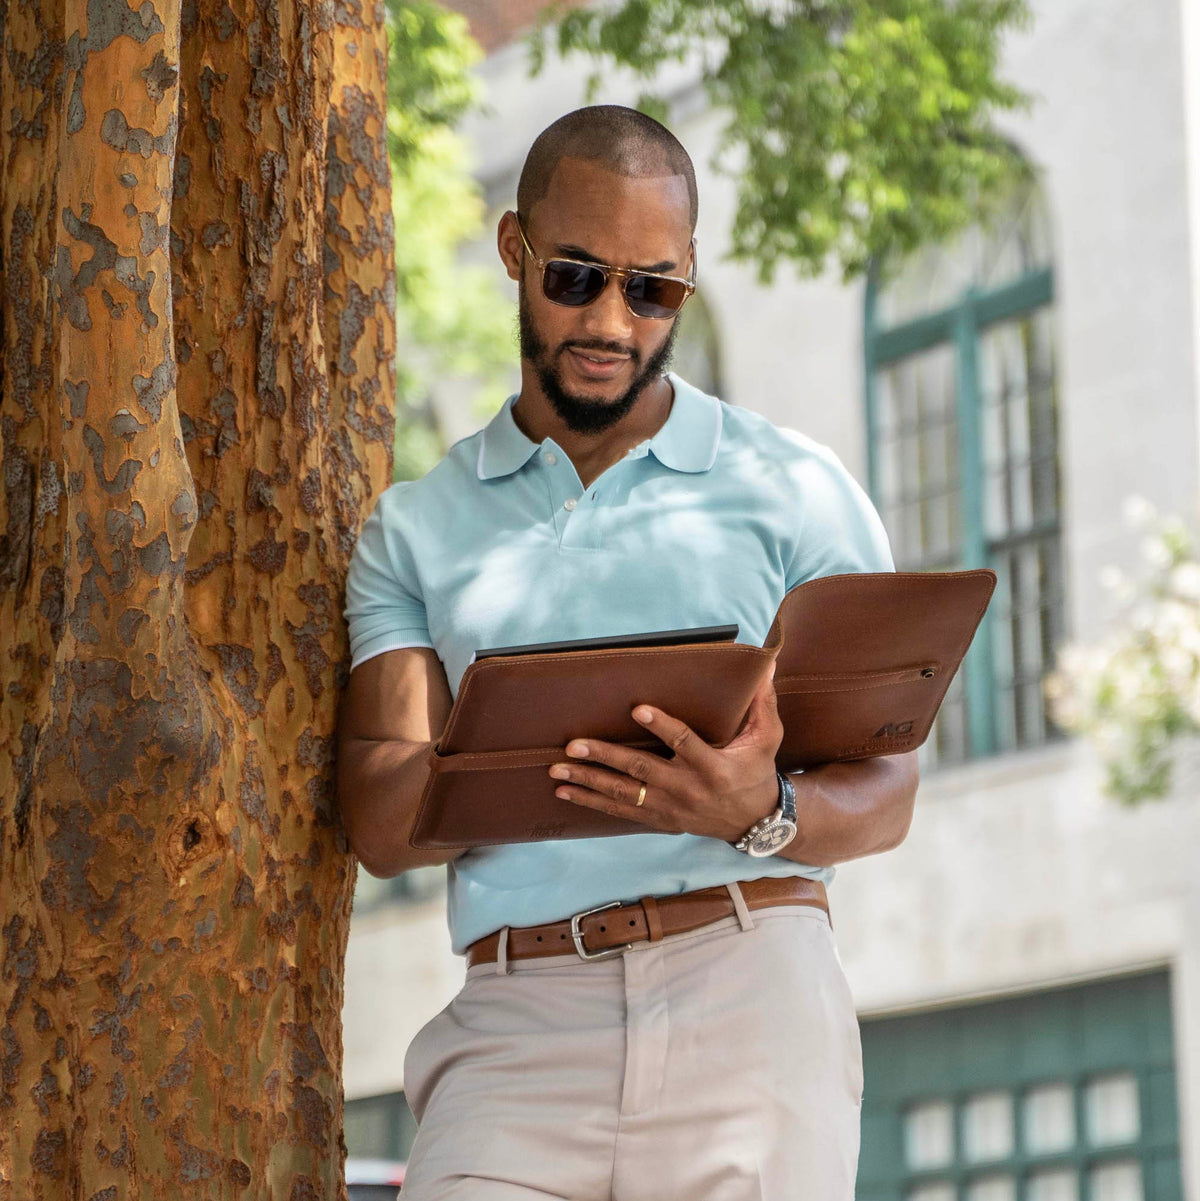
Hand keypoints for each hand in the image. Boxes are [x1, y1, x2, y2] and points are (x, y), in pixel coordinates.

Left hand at [548, 663, 783, 841]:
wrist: (754, 821)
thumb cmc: (757, 771)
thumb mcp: (767, 738)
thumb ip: (762, 704)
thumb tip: (765, 667)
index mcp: (713, 767)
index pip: (684, 743)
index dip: (662, 726)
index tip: (638, 709)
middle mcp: (687, 789)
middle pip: (640, 770)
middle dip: (604, 757)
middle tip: (574, 745)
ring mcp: (670, 807)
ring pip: (623, 793)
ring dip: (588, 780)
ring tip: (559, 768)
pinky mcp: (659, 818)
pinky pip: (620, 811)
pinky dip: (591, 801)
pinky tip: (567, 790)